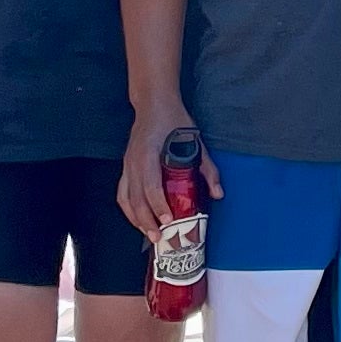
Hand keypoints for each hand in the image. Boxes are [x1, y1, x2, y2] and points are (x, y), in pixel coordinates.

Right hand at [117, 111, 215, 238]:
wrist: (153, 103)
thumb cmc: (175, 121)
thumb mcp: (195, 142)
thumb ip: (207, 169)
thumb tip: (218, 194)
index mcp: (149, 154)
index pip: (151, 186)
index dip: (158, 205)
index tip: (168, 220)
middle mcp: (134, 162)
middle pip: (135, 199)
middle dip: (146, 221)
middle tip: (158, 238)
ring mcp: (127, 165)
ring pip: (126, 199)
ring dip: (135, 219)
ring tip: (148, 234)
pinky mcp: (125, 167)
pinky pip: (123, 193)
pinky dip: (129, 209)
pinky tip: (138, 219)